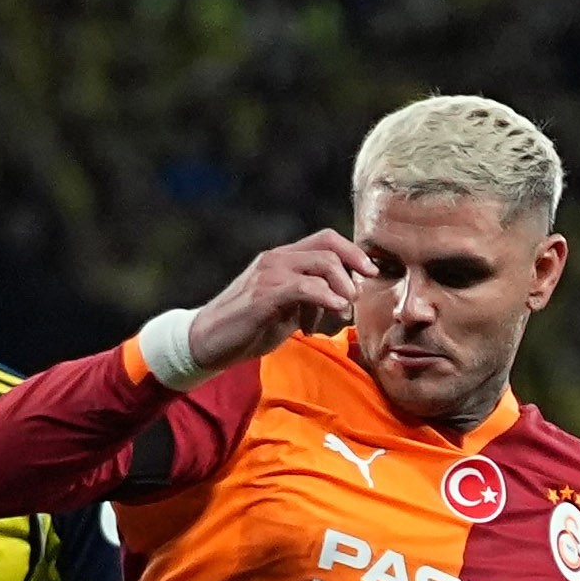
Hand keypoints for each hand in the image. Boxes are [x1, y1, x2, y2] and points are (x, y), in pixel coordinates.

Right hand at [183, 229, 377, 373]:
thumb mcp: (286, 310)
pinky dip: (326, 299)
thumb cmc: (248, 328)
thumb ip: (310, 300)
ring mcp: (269, 274)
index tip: (371, 272)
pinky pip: (305, 288)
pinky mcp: (264, 295)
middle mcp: (276, 259)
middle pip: (328, 247)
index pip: (325, 239)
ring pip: (321, 264)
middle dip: (354, 269)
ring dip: (342, 287)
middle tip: (358, 296)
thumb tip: (343, 302)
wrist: (208, 341)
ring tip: (343, 311)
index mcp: (282, 259)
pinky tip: (333, 312)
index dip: (353, 251)